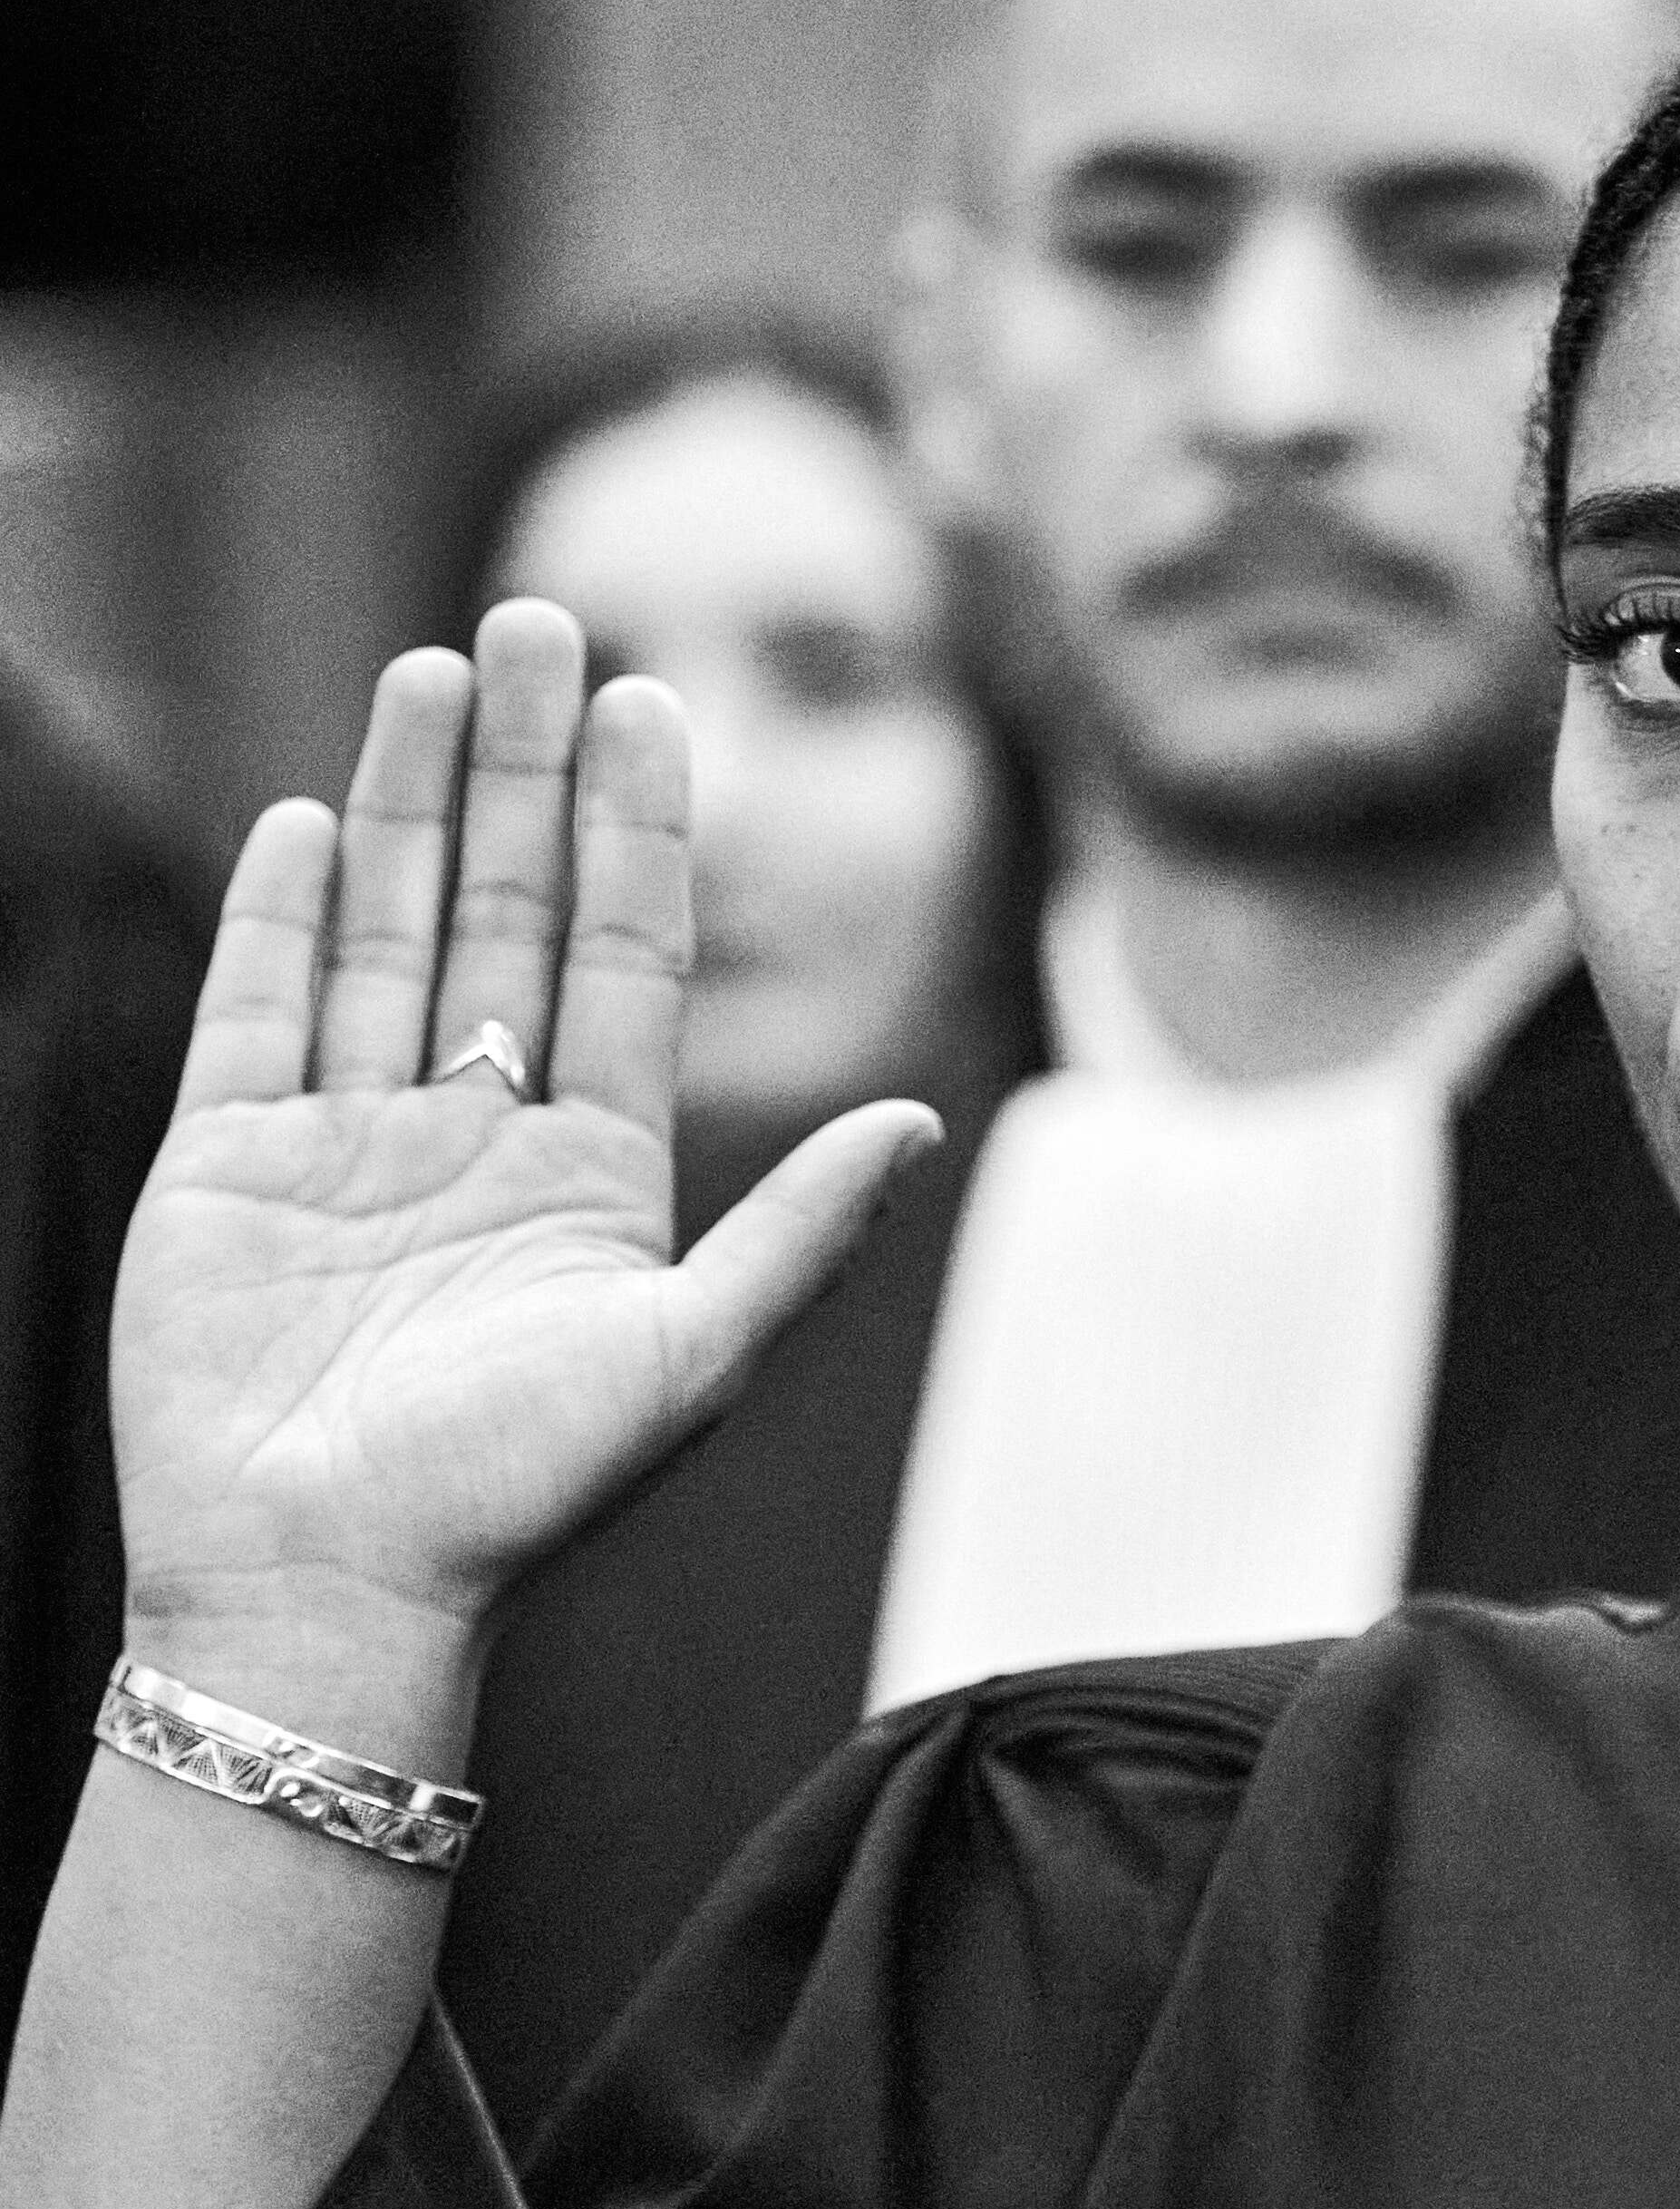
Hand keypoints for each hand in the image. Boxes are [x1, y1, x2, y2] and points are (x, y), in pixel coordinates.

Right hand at [111, 602, 937, 1741]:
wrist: (329, 1589)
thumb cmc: (517, 1497)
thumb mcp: (691, 1359)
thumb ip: (803, 1234)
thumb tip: (927, 1116)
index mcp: (589, 1177)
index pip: (622, 961)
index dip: (637, 831)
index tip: (657, 702)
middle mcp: (471, 1143)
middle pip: (505, 915)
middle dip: (527, 770)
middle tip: (546, 619)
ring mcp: (342, 1147)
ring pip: (388, 932)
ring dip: (414, 801)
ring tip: (441, 668)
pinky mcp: (224, 1167)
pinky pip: (257, 1012)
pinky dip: (284, 913)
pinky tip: (316, 817)